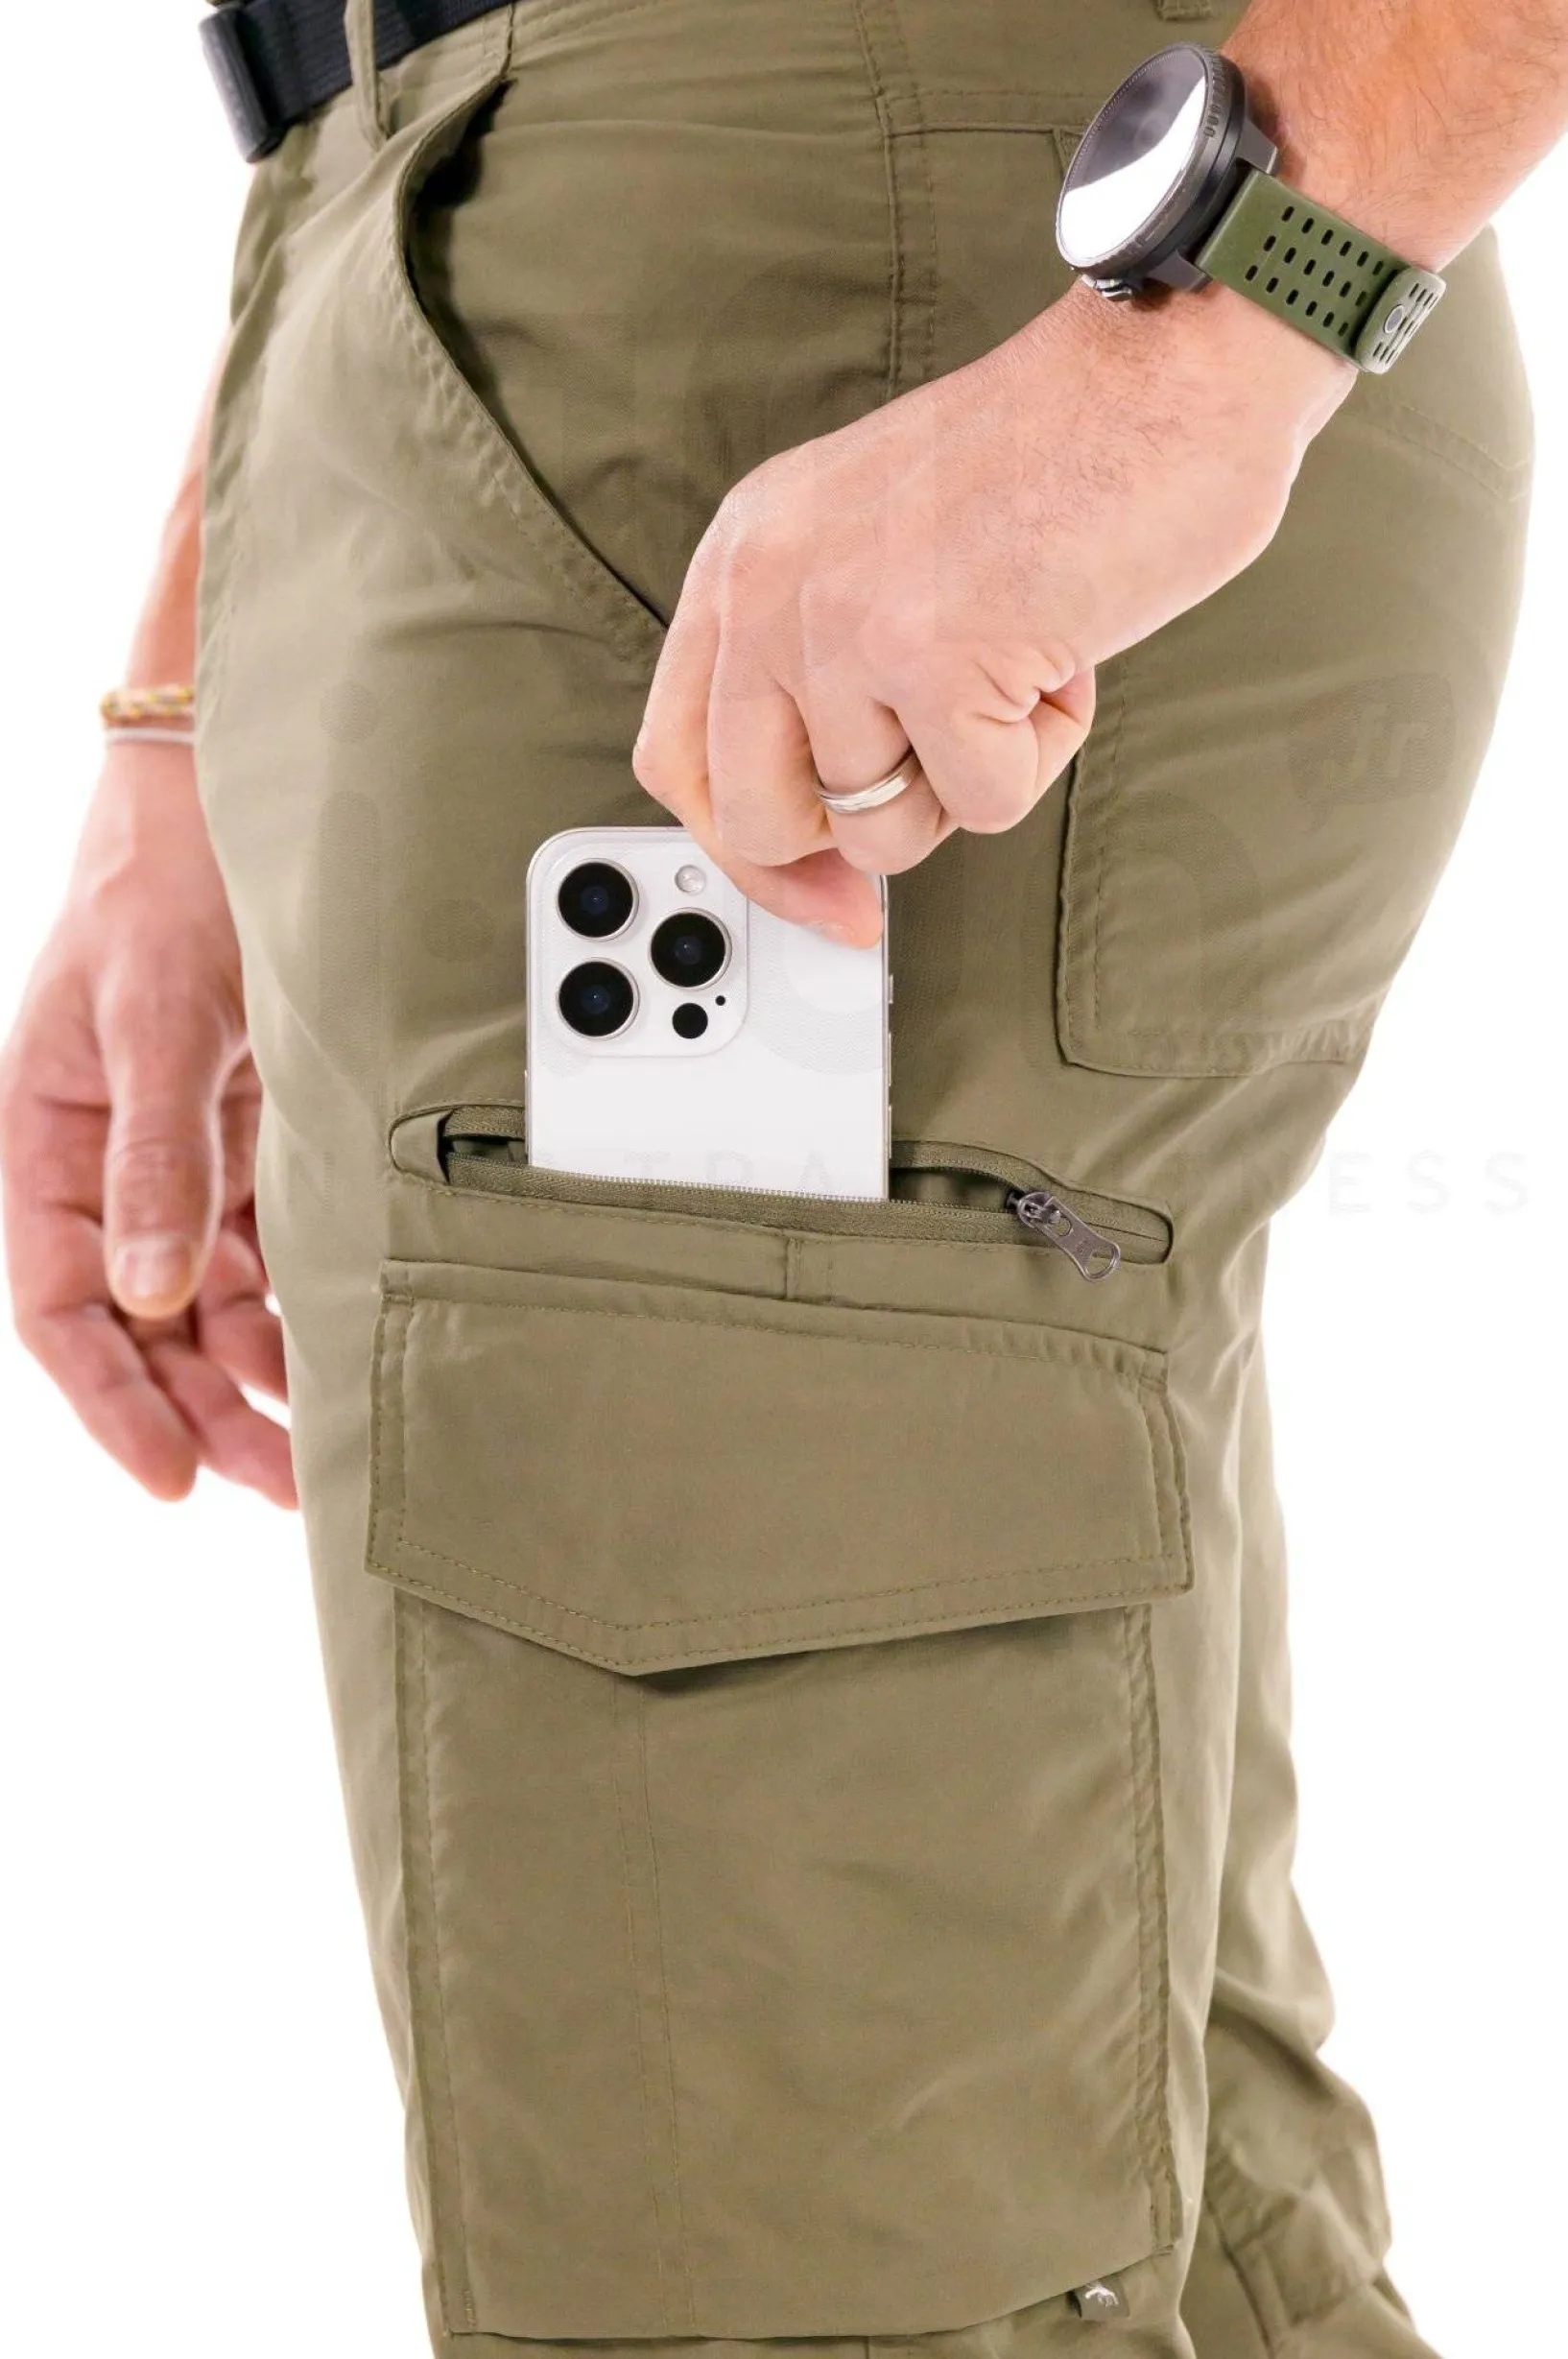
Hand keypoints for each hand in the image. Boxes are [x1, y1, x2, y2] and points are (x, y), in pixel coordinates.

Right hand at [1, 739, 295, 1507]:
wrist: (230, 799)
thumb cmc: (167, 884)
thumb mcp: (153, 1015)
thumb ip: (155, 1154)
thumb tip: (149, 1294)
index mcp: (44, 1142)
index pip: (61, 1304)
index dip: (108, 1400)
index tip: (170, 1477)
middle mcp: (106, 1166)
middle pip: (138, 1324)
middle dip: (196, 1410)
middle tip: (274, 1486)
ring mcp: (178, 1158)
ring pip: (202, 1302)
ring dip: (248, 1376)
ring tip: (312, 1450)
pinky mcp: (246, 1141)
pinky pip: (258, 1251)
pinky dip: (287, 1308)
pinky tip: (325, 1356)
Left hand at [635, 282, 1351, 942]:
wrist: (1163, 370)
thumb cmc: (1052, 461)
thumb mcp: (873, 549)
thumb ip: (821, 672)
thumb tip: (822, 840)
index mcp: (744, 556)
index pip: (675, 758)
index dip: (748, 850)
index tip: (821, 893)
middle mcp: (768, 587)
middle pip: (758, 819)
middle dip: (860, 836)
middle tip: (952, 773)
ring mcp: (843, 624)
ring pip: (881, 827)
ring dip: (973, 773)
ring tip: (1020, 658)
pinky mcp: (935, 657)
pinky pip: (983, 804)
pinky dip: (1043, 751)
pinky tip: (1063, 651)